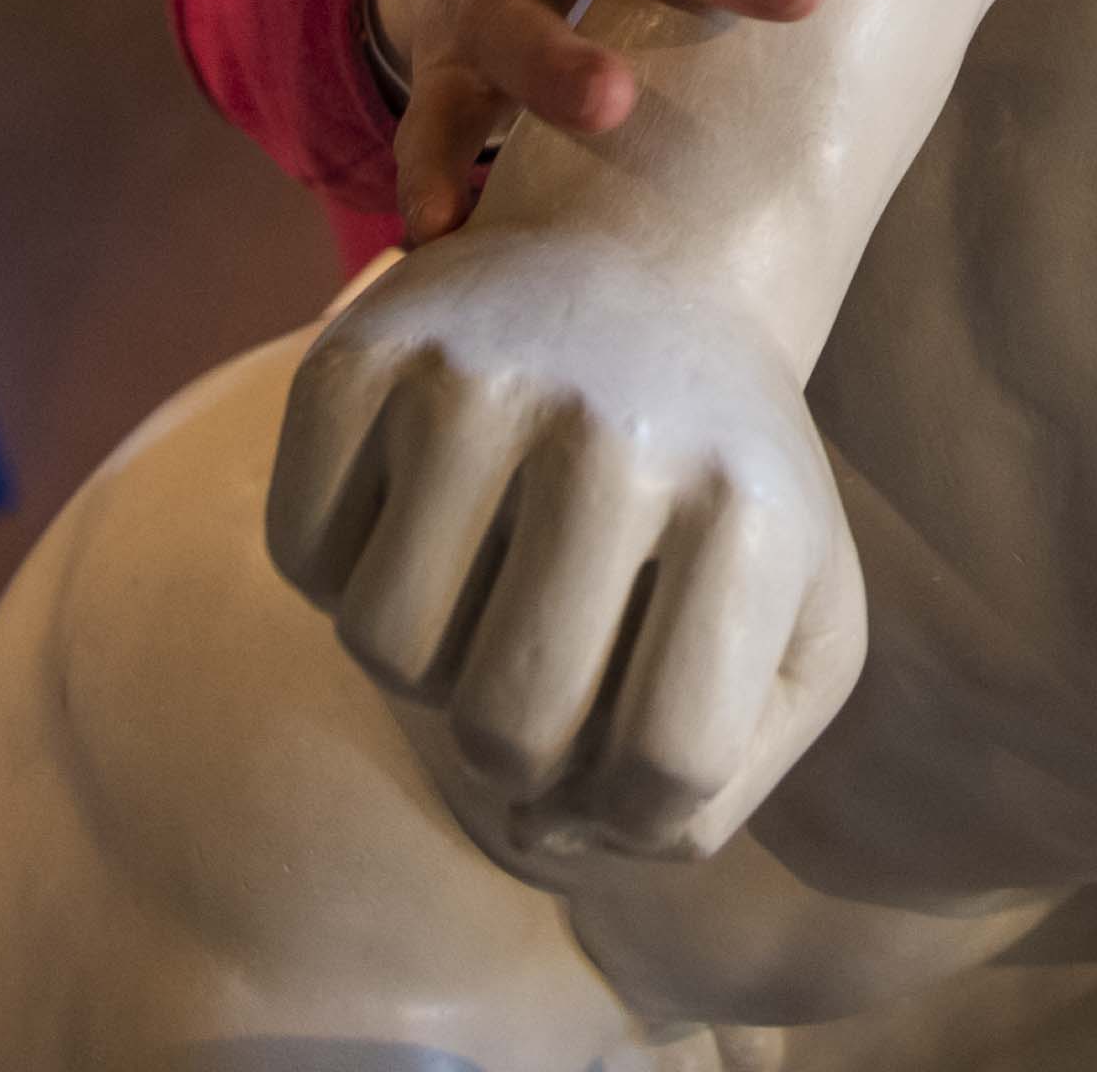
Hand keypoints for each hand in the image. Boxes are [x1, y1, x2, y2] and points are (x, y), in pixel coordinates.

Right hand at [265, 227, 867, 862]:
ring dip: (428, 658)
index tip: (642, 725)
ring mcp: (476, 380)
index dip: (637, 803)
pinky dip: (344, 566)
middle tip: (547, 658)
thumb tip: (547, 832)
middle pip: (509, 732)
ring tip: (492, 573)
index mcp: (748, 510)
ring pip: (386, 653)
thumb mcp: (795, 626)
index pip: (668, 768)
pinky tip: (422, 506)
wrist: (649, 263)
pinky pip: (300, 555)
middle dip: (520, 747)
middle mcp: (615, 433)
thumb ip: (715, 784)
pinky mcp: (359, 352)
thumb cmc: (722, 483)